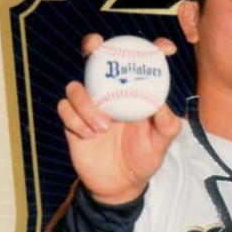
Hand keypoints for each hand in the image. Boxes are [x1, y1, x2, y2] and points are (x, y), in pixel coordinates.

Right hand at [57, 34, 180, 204]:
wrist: (120, 185)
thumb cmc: (143, 159)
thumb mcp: (161, 144)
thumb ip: (166, 125)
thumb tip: (162, 104)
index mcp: (132, 93)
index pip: (139, 63)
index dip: (151, 48)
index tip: (165, 47)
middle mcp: (109, 94)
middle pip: (96, 60)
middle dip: (93, 46)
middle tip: (96, 46)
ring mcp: (89, 107)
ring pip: (76, 87)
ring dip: (86, 103)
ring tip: (103, 126)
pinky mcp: (73, 122)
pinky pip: (65, 109)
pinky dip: (76, 119)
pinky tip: (89, 136)